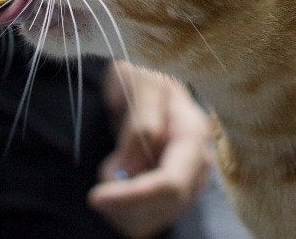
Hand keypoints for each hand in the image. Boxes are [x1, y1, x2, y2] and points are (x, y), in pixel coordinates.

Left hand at [87, 61, 213, 237]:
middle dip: (124, 203)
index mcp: (193, 135)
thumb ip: (139, 125)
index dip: (133, 196)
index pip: (170, 183)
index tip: (96, 196)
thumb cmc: (143, 74)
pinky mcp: (174, 195)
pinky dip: (125, 213)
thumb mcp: (139, 84)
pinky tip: (116, 190)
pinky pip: (148, 221)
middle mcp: (198, 165)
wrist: (146, 79)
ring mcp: (189, 182)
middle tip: (97, 183)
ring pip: (154, 221)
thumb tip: (128, 172)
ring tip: (109, 176)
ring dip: (122, 209)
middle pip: (163, 206)